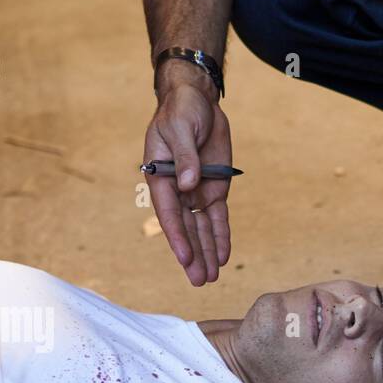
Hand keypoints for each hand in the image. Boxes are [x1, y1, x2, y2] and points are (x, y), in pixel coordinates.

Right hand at [143, 80, 232, 286]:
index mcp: (160, 177)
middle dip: (193, 255)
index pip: (169, 213)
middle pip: (185, 229)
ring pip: (201, 229)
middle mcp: (177, 190)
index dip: (177, 237)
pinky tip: (222, 257)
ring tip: (211, 278)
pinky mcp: (214, 190)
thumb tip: (188, 184)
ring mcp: (196, 192)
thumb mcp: (181, 127)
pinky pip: (217, 218)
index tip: (186, 258)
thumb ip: (184, 156)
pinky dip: (220, 237)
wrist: (198, 101)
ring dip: (206, 253)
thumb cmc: (182, 110)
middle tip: (199, 281)